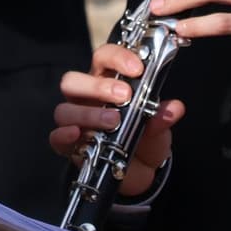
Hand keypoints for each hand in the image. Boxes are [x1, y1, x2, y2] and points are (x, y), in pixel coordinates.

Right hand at [48, 43, 185, 199]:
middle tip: (124, 95)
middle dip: (98, 86)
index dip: (117, 57)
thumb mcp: (158, 127)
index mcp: (106, 81)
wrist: (140, 172)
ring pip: (64, 109)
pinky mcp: (69, 146)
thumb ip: (162, 117)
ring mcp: (75, 121)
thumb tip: (174, 108)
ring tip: (113, 121)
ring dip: (88, 113)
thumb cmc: (143, 138)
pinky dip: (64, 135)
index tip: (137, 67)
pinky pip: (56, 137)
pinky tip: (78, 135)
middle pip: (74, 80)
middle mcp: (86, 98)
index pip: (103, 58)